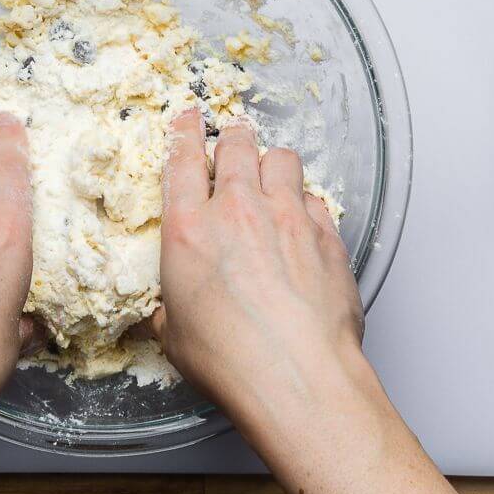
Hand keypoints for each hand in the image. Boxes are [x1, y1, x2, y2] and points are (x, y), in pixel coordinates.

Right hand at [151, 110, 473, 493]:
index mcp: (188, 230)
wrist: (296, 375)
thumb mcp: (174, 336)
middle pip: (236, 145)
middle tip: (231, 143)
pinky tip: (300, 223)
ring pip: (282, 160)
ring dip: (272, 164)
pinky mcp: (326, 235)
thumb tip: (167, 311)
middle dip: (232, 138)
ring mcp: (288, 218)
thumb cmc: (231, 361)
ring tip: (269, 178)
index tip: (187, 118)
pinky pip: (314, 199)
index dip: (183, 131)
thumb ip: (169, 307)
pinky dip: (305, 204)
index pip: (181, 159)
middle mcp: (238, 211)